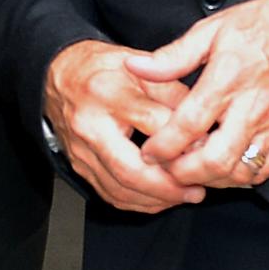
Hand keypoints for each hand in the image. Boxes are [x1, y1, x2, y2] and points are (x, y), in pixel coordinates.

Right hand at [41, 39, 204, 213]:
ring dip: (156, 199)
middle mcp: (90, 125)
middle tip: (197, 190)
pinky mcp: (78, 166)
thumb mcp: (142, 67)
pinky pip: (109, 194)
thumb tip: (202, 129)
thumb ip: (173, 94)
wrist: (59, 75)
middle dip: (168, 186)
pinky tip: (159, 198)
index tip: (209, 148)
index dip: (185, 140)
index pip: (153, 123)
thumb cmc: (102, 69)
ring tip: (184, 195)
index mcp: (107, 93)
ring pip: (120, 189)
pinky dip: (138, 202)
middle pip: (130, 169)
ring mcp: (81, 150)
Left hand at [136, 0, 268, 187]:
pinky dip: (237, 178)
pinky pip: (262, 171)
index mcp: (228, 79)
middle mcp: (252, 108)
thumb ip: (173, 56)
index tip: (148, 152)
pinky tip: (221, 168)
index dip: (163, 147)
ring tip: (190, 170)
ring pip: (238, 172)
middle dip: (183, 173)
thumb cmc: (266, 25)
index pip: (188, 125)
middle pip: (214, 160)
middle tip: (166, 169)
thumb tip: (136, 66)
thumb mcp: (213, 29)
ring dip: (209, 179)